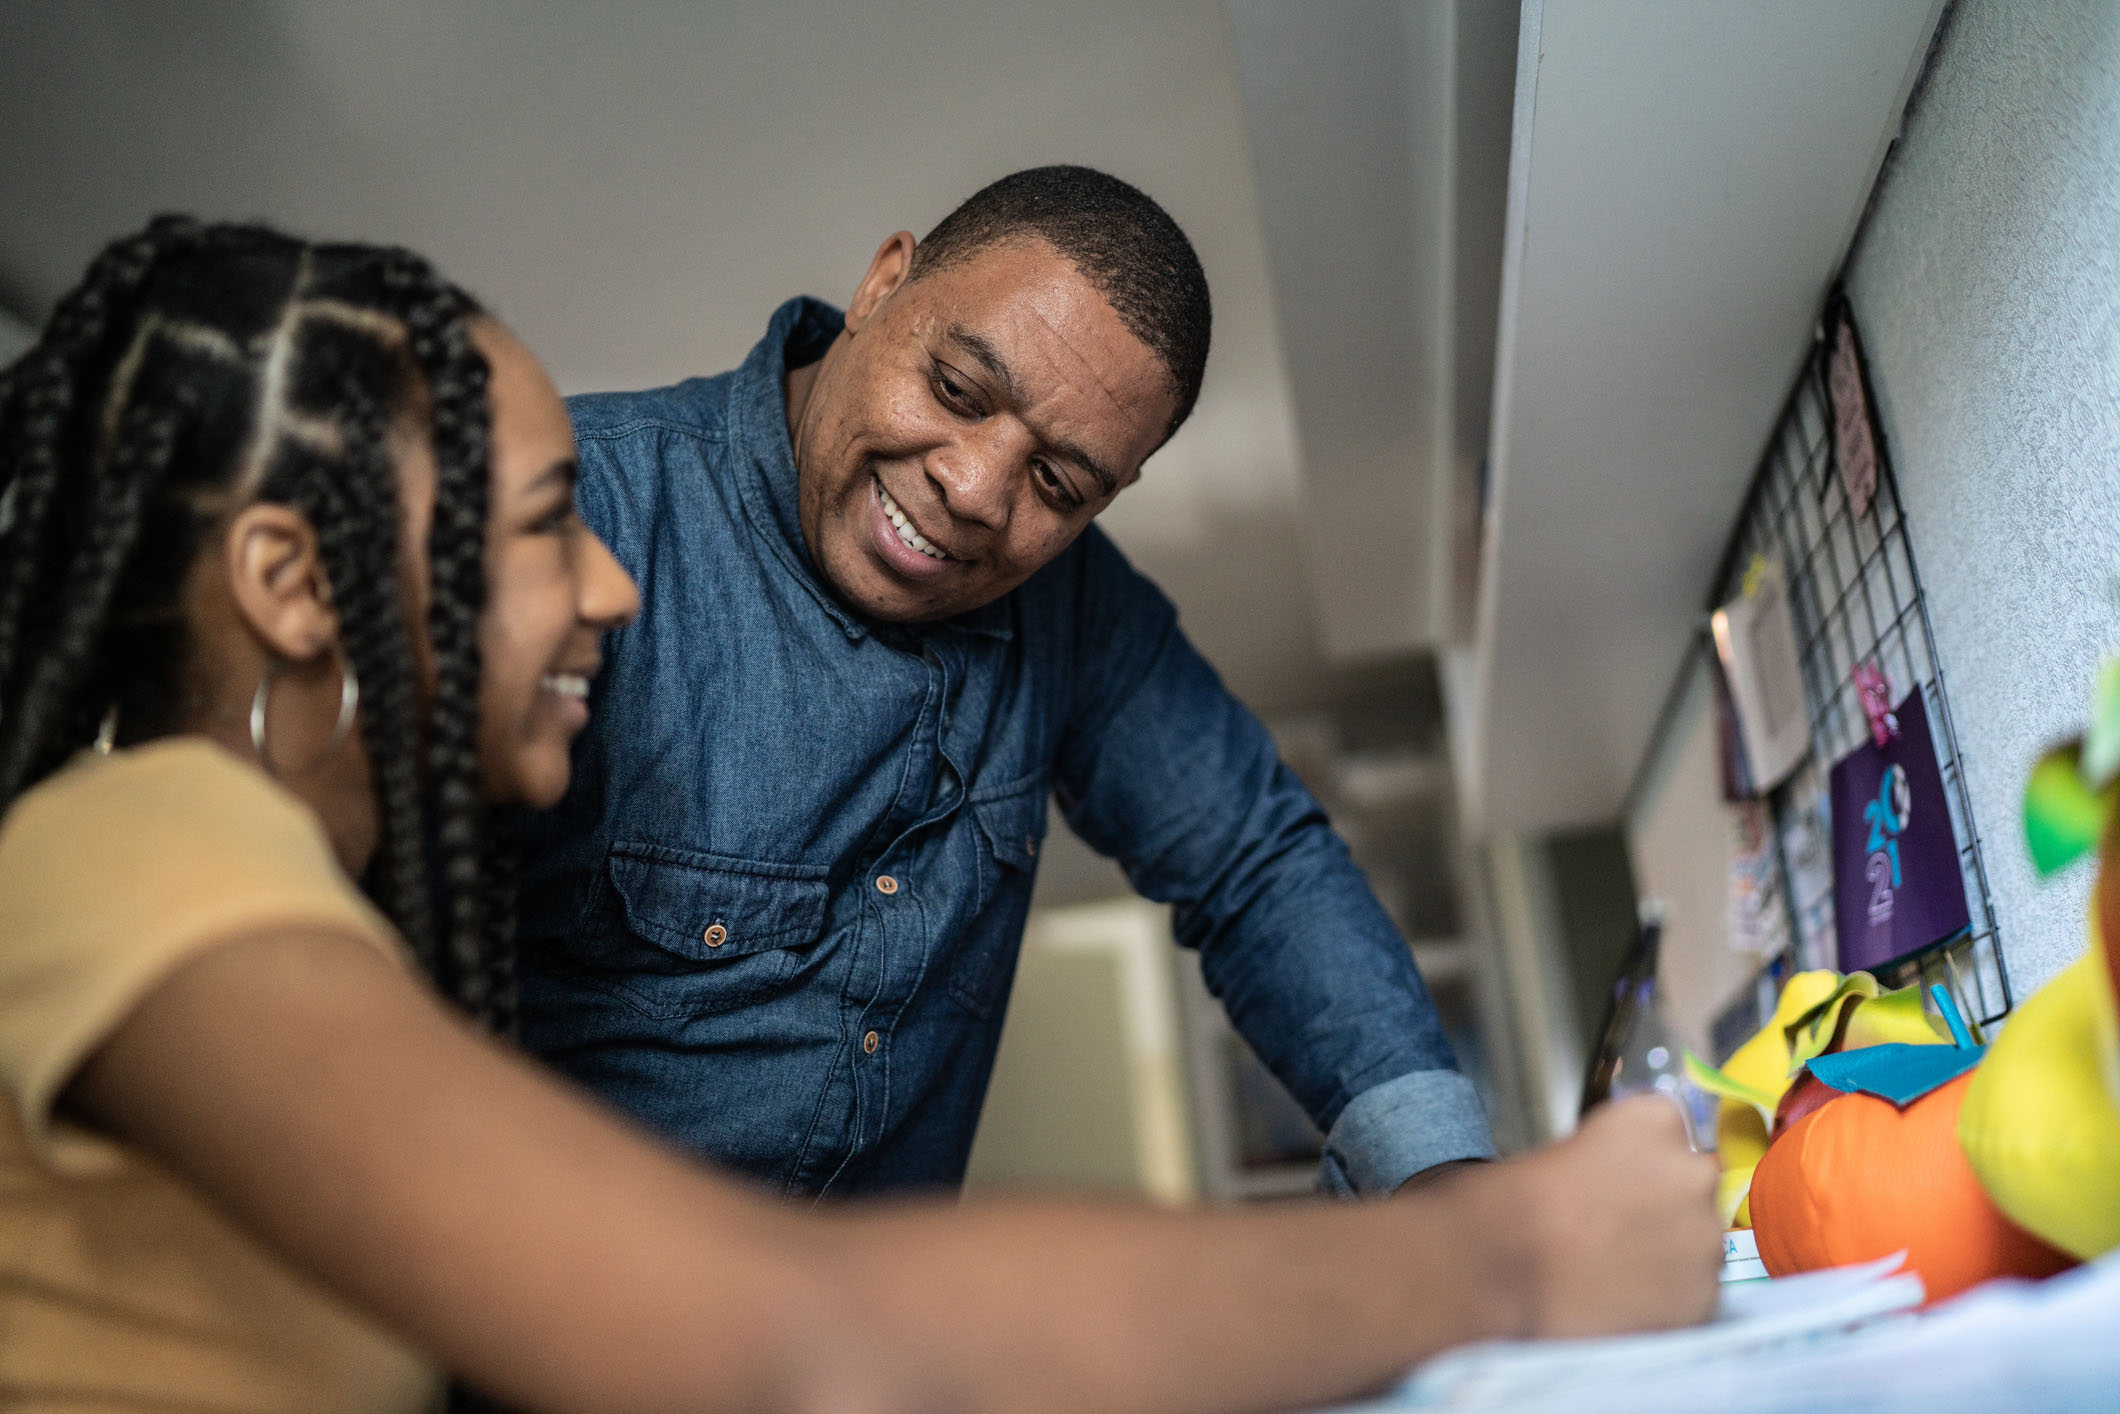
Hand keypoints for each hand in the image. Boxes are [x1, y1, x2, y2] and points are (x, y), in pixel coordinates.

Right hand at [1461, 1095, 1721, 1338]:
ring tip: (1615, 1269)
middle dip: (1663, 1200)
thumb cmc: (1506, 1201)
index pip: (1665, 1124)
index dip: (1638, 1152)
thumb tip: (1587, 1175)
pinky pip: (1692, 1292)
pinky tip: (1621, 1299)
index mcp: (1652, 1120)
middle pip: (1692, 1181)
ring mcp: (1704, 1240)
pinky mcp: (1703, 1298)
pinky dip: (1665, 1297)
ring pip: (1698, 1241)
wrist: (1503, 1274)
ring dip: (1668, 1250)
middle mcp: (1692, 1172)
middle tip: (1614, 1224)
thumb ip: (1589, 1152)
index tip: (1612, 1172)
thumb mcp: (1545, 1148)